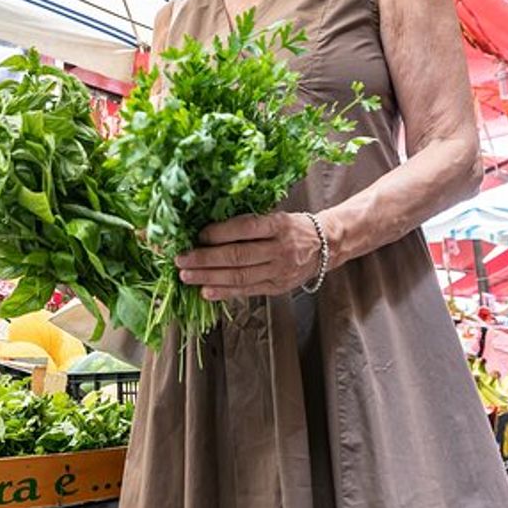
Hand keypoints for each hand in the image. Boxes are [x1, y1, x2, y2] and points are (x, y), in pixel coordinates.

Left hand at [173, 212, 321, 299]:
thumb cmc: (292, 227)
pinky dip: (224, 292)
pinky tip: (206, 291)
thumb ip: (248, 223)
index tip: (198, 235)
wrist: (325, 245)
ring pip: (240, 276)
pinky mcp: (277, 287)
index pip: (246, 228)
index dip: (220, 232)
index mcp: (279, 224)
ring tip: (186, 275)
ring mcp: (279, 270)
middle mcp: (280, 248)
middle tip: (181, 259)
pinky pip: (247, 290)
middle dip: (205, 258)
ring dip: (209, 277)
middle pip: (238, 255)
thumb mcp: (276, 216)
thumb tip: (208, 227)